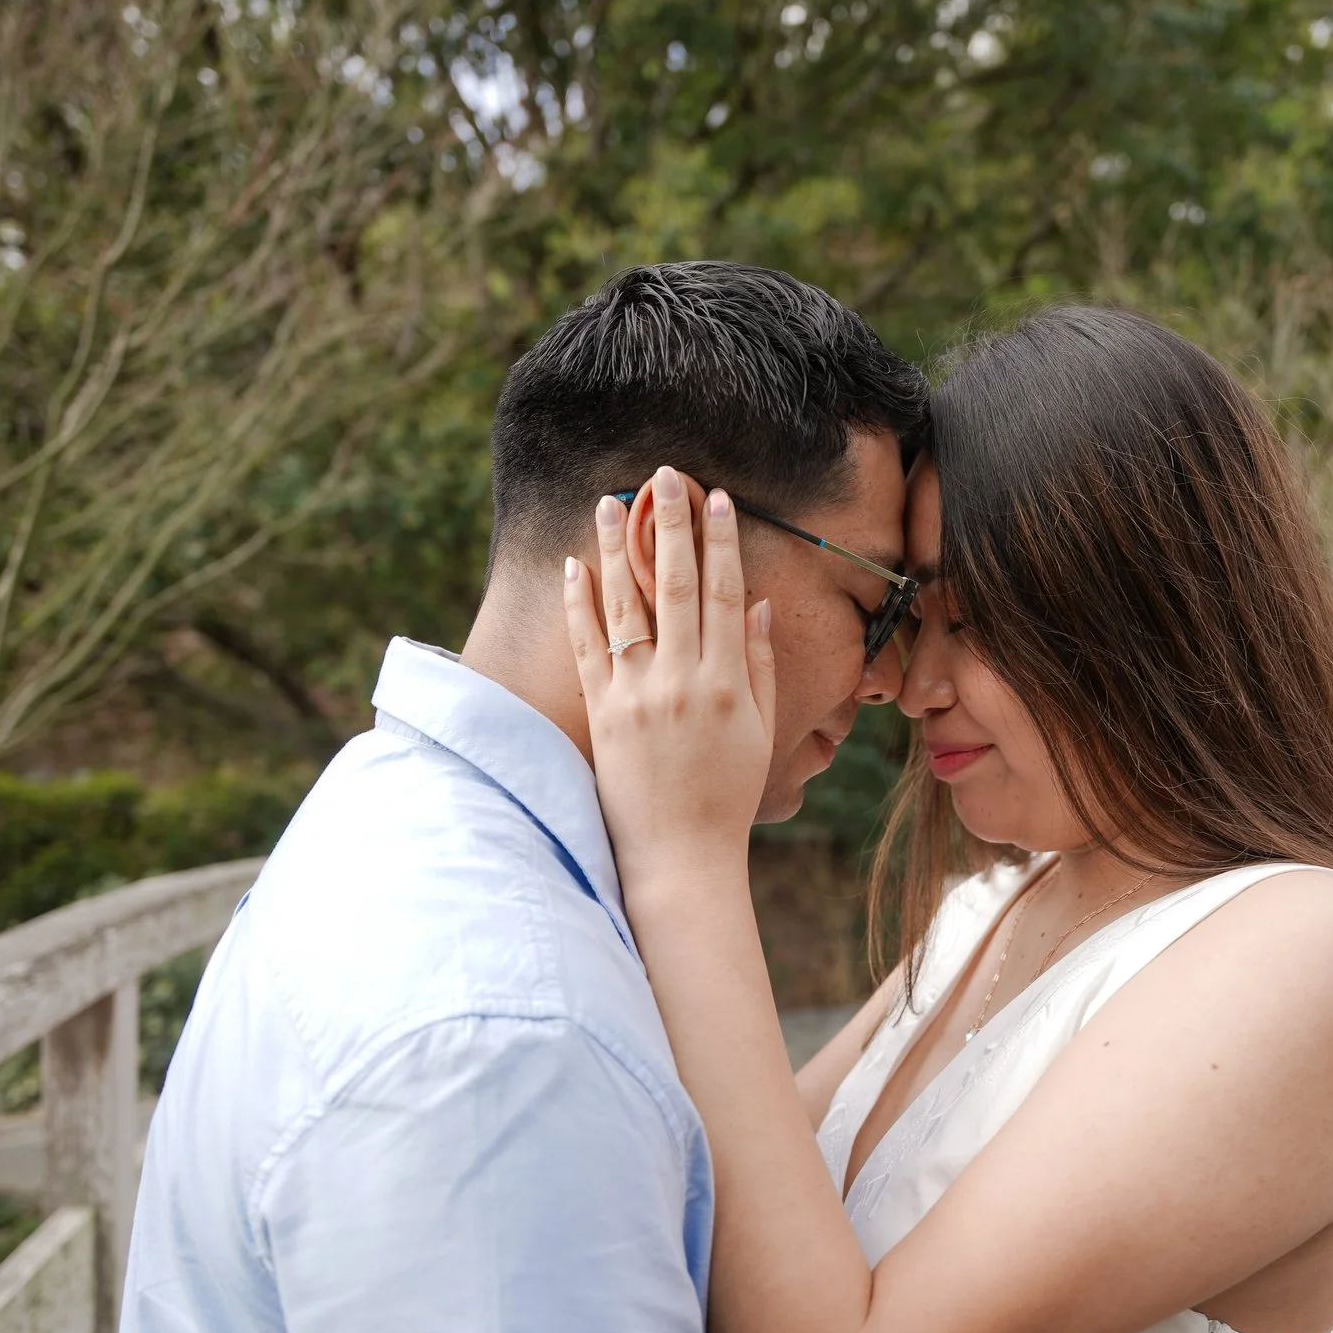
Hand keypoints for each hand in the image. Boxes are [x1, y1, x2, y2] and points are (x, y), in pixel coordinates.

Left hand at [562, 466, 776, 884]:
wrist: (679, 855)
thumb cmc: (726, 795)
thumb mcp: (758, 729)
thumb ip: (757, 664)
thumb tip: (754, 605)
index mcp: (725, 683)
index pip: (723, 594)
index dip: (721, 542)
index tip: (716, 497)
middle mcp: (679, 681)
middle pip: (675, 586)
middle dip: (670, 526)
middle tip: (665, 477)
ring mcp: (635, 695)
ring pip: (625, 605)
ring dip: (618, 548)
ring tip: (611, 502)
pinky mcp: (601, 712)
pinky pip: (585, 646)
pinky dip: (578, 603)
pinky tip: (574, 565)